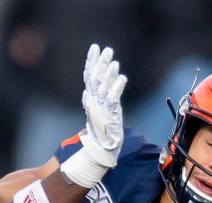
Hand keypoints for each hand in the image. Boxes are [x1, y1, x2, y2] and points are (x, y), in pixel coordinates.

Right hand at [80, 44, 127, 167]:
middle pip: (95, 78)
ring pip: (103, 87)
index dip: (91, 61)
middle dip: (100, 63)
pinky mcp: (110, 113)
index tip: (94, 47)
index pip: (89, 75)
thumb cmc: (101, 126)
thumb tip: (95, 83)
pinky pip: (113, 98)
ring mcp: (101, 106)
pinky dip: (117, 87)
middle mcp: (94, 100)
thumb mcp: (98, 108)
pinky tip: (122, 78)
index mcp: (90, 97)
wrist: (102, 146)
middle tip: (107, 49)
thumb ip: (96, 94)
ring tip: (114, 62)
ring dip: (108, 74)